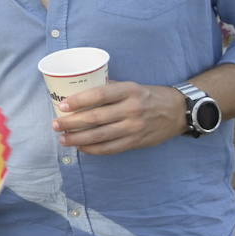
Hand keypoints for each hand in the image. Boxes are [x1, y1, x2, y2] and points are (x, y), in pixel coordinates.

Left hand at [53, 81, 184, 154]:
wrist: (179, 111)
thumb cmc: (149, 96)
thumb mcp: (132, 85)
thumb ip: (109, 88)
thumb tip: (80, 89)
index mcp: (129, 91)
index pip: (99, 95)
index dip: (78, 101)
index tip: (62, 105)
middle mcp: (132, 109)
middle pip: (96, 118)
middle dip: (72, 123)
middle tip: (55, 124)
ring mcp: (135, 127)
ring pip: (101, 136)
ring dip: (78, 139)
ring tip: (63, 138)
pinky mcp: (137, 141)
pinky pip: (111, 148)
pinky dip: (93, 149)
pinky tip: (81, 147)